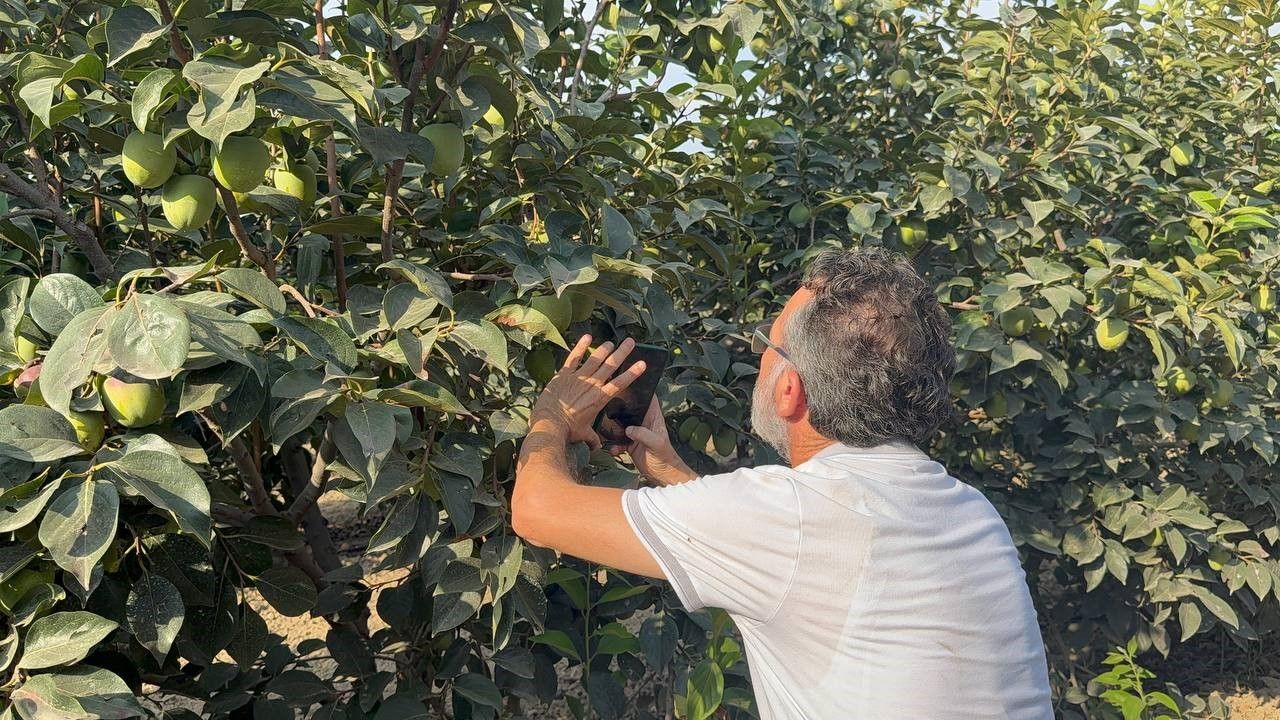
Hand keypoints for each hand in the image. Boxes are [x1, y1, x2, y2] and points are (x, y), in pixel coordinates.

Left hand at [530, 335, 646, 448]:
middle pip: (610, 365)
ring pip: (594, 359)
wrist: (550, 424)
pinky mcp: (563, 375)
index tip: (642, 364)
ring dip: (604, 349)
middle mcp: (592, 385)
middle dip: (622, 353)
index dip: (632, 373)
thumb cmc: (568, 430)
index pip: (620, 383)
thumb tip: (597, 447)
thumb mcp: (583, 434)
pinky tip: (587, 337)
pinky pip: (573, 358)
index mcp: (600, 399)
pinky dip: (580, 347)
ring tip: (612, 342)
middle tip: (631, 342)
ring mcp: (578, 378)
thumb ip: (592, 438)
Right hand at [613, 396, 696, 485]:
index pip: (648, 397)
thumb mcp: (657, 443)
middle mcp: (643, 422)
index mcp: (653, 417)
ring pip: (619, 424)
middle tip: (606, 409)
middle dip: (618, 408)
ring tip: (608, 435)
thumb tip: (628, 429)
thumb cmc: (665, 457)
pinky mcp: (628, 443)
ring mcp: (635, 432)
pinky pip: (617, 441)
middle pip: (629, 409)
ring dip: (612, 430)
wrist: (662, 474)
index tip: (626, 382)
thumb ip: (644, 434)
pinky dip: (613, 445)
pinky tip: (614, 451)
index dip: (640, 388)